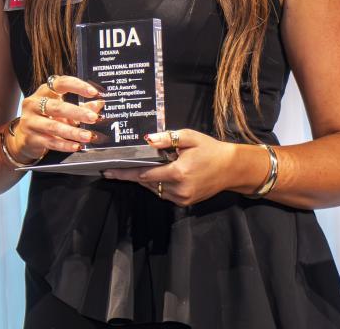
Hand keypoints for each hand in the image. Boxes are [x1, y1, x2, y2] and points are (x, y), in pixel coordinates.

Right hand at [5, 75, 102, 162]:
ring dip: (73, 132)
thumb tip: (99, 104)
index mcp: (43, 92)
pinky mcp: (30, 138)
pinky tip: (76, 146)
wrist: (24, 138)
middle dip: (77, 112)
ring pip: (53, 126)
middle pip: (57, 107)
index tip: (93, 92)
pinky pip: (50, 142)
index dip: (77, 86)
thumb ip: (81, 107)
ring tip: (88, 136)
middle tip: (94, 118)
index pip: (59, 83)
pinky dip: (65, 145)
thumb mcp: (63, 111)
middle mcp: (33, 104)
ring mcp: (30, 121)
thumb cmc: (47, 120)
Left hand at [102, 129, 257, 205]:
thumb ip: (167, 138)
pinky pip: (164, 193)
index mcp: (178, 173)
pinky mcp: (186, 202)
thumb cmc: (210, 149)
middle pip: (146, 182)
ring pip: (154, 189)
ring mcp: (183, 198)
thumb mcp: (189, 137)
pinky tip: (156, 174)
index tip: (107, 171)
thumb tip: (147, 140)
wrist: (232, 168)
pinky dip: (157, 185)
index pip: (143, 174)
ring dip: (144, 179)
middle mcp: (179, 189)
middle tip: (114, 169)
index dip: (124, 173)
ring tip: (135, 168)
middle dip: (131, 175)